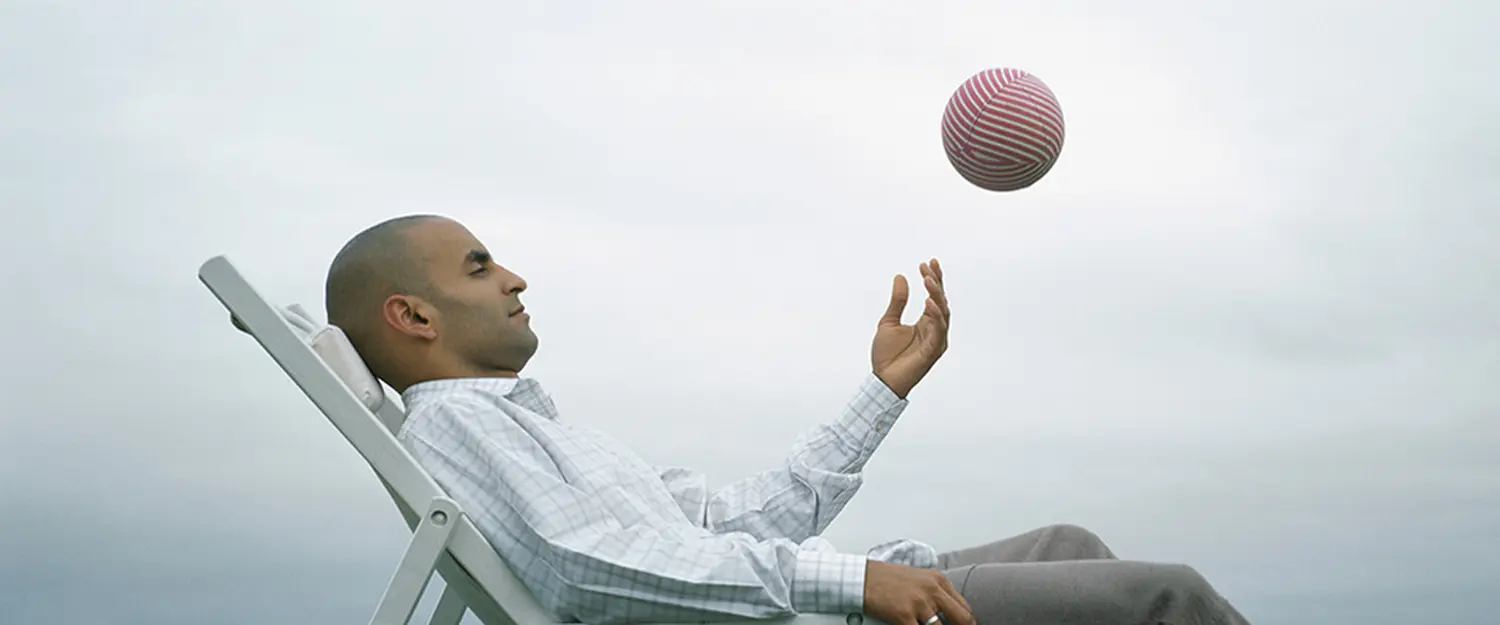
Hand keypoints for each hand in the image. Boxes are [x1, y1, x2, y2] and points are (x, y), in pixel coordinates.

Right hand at [863, 560, 974, 624]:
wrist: (862, 578)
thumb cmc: (887, 578)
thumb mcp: (918, 578)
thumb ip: (935, 592)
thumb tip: (947, 610)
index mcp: (938, 580)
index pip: (964, 606)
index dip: (968, 621)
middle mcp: (932, 590)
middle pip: (963, 618)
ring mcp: (920, 603)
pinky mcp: (905, 615)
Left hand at [871, 259, 950, 397]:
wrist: (882, 379)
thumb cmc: (886, 355)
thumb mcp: (888, 322)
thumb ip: (897, 301)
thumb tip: (900, 276)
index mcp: (925, 322)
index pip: (934, 296)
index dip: (934, 279)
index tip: (928, 262)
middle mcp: (934, 329)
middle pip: (941, 300)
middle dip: (935, 283)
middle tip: (927, 267)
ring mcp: (936, 339)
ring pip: (942, 312)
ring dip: (936, 295)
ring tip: (927, 280)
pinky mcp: (933, 350)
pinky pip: (938, 329)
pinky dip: (936, 315)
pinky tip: (929, 302)